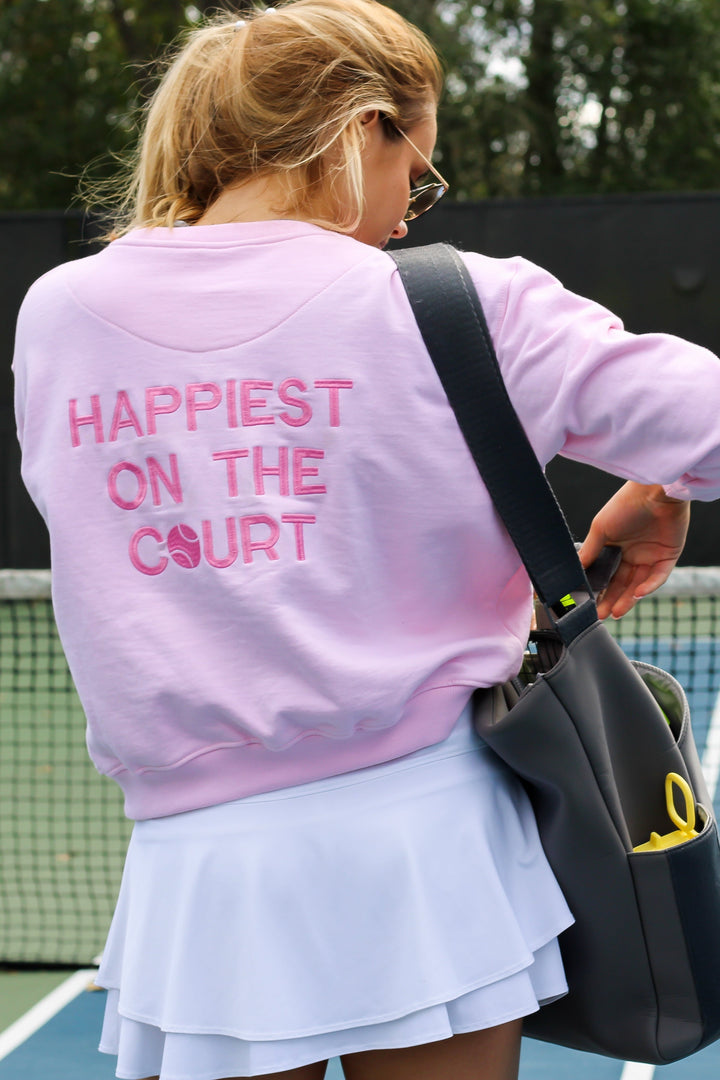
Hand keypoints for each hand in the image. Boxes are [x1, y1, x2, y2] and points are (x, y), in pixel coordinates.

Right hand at [577, 482, 689, 619]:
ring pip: (638, 585)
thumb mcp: (601, 529)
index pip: (606, 575)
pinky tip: (637, 594)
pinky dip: (648, 586)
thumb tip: (574, 571)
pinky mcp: (668, 556)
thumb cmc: (625, 504)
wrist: (655, 492)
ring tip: (615, 612)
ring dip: (628, 599)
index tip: (588, 604)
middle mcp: (633, 554)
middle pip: (621, 583)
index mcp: (615, 547)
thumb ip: (589, 551)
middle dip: (611, 600)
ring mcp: (651, 556)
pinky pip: (658, 577)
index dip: (598, 590)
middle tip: (600, 615)